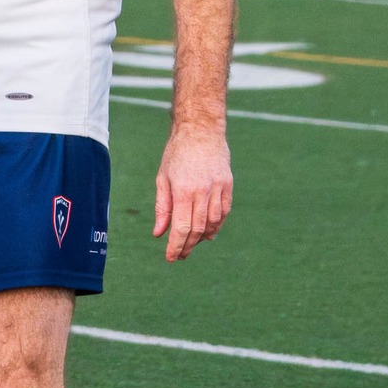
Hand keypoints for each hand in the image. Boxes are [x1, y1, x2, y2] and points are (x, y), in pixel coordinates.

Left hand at [153, 127, 232, 261]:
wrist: (201, 130)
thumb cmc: (177, 154)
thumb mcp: (163, 178)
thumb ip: (163, 207)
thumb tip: (160, 233)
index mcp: (183, 190)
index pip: (182, 227)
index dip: (176, 246)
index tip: (171, 258)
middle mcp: (202, 191)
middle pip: (198, 229)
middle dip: (188, 246)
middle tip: (180, 255)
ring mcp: (218, 188)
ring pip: (213, 222)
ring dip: (203, 237)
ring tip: (192, 244)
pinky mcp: (228, 184)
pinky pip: (224, 211)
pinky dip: (217, 225)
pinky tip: (208, 232)